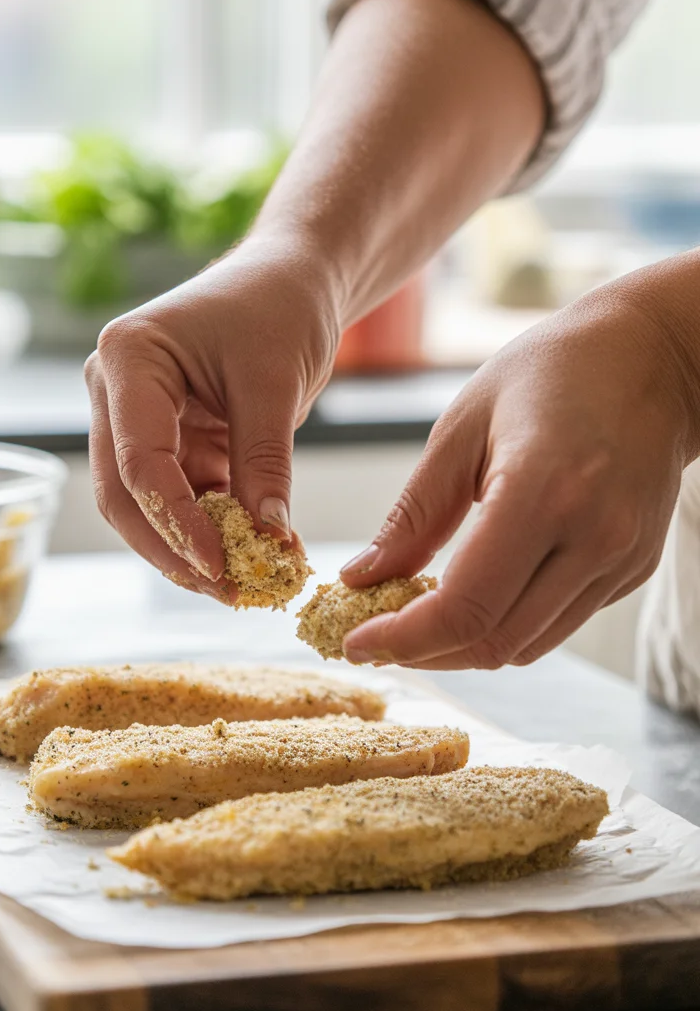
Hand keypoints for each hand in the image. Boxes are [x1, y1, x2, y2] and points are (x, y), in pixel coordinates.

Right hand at [84, 235, 339, 598]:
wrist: (292, 280)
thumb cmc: (281, 308)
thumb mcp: (276, 386)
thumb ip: (265, 464)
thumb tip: (269, 543)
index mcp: (128, 359)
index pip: (138, 460)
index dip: (177, 521)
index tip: (221, 567)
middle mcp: (115, 392)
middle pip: (125, 494)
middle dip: (173, 549)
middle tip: (228, 591)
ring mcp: (134, 420)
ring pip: (145, 507)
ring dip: (189, 549)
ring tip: (243, 587)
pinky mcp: (165, 442)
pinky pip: (178, 500)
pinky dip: (208, 532)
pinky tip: (246, 559)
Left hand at [340, 275, 699, 667]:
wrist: (653, 357)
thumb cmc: (550, 374)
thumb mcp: (462, 428)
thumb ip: (414, 514)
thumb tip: (360, 577)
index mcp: (544, 490)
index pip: (466, 607)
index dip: (403, 639)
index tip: (357, 642)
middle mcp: (594, 536)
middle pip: (495, 643)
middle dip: (426, 653)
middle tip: (377, 637)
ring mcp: (621, 558)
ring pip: (527, 646)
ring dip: (463, 648)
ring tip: (418, 620)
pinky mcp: (634, 569)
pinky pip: (558, 623)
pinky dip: (506, 625)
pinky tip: (473, 598)